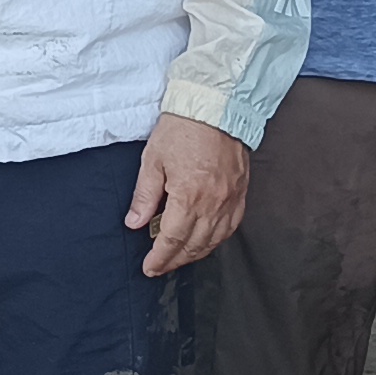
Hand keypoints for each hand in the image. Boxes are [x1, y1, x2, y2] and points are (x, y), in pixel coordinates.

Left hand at [127, 114, 248, 275]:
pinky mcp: (241, 192)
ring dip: (196, 253)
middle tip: (160, 266)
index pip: (173, 239)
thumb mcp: (153, 160)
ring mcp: (230, 199)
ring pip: (214, 239)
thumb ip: (145, 196)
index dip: (160, 258)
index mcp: (189, 196)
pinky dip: (217, 238)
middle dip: (175, 260)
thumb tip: (134, 222)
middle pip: (194, 245)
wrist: (215, 107)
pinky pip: (231, 226)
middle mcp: (213, 203)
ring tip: (179, 257)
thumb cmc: (183, 128)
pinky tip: (206, 240)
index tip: (149, 267)